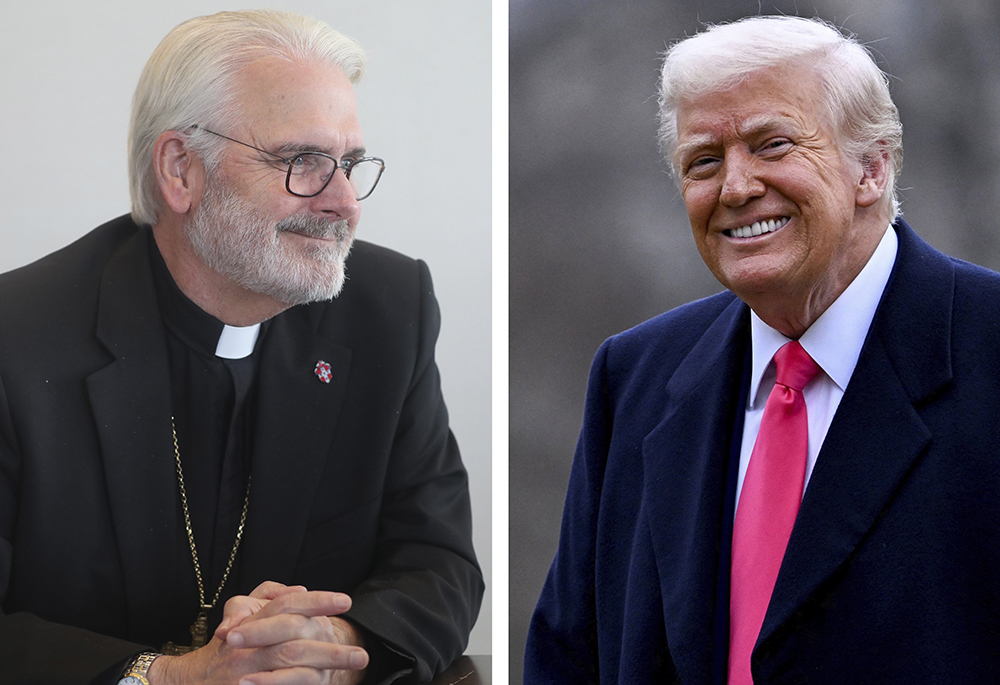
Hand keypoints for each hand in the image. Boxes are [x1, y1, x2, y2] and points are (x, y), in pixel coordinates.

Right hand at [148, 581, 368, 684]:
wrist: (190, 681)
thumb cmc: (225, 648)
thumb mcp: (241, 616)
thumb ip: (268, 601)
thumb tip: (300, 589)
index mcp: (250, 621)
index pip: (285, 605)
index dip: (316, 602)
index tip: (346, 602)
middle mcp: (246, 646)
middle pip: (293, 641)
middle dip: (330, 648)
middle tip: (362, 653)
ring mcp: (245, 671)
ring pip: (291, 664)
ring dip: (325, 666)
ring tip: (355, 666)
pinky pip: (280, 684)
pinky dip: (301, 684)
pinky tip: (323, 684)